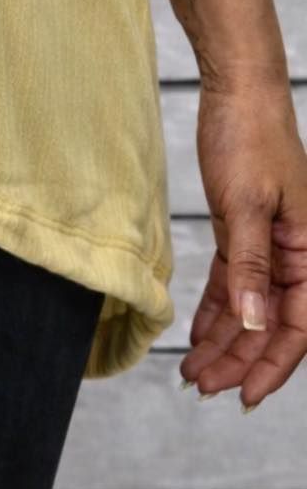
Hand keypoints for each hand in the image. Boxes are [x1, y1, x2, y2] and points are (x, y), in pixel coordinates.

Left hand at [182, 79, 306, 408]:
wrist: (239, 91)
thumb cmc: (250, 137)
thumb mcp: (245, 205)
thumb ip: (249, 266)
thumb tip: (252, 323)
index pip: (297, 327)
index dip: (270, 366)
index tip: (243, 396)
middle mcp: (298, 256)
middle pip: (271, 324)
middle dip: (239, 361)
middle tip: (201, 386)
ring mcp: (272, 246)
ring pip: (250, 309)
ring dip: (225, 342)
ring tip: (193, 371)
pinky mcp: (246, 232)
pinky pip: (235, 283)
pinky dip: (218, 310)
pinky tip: (199, 336)